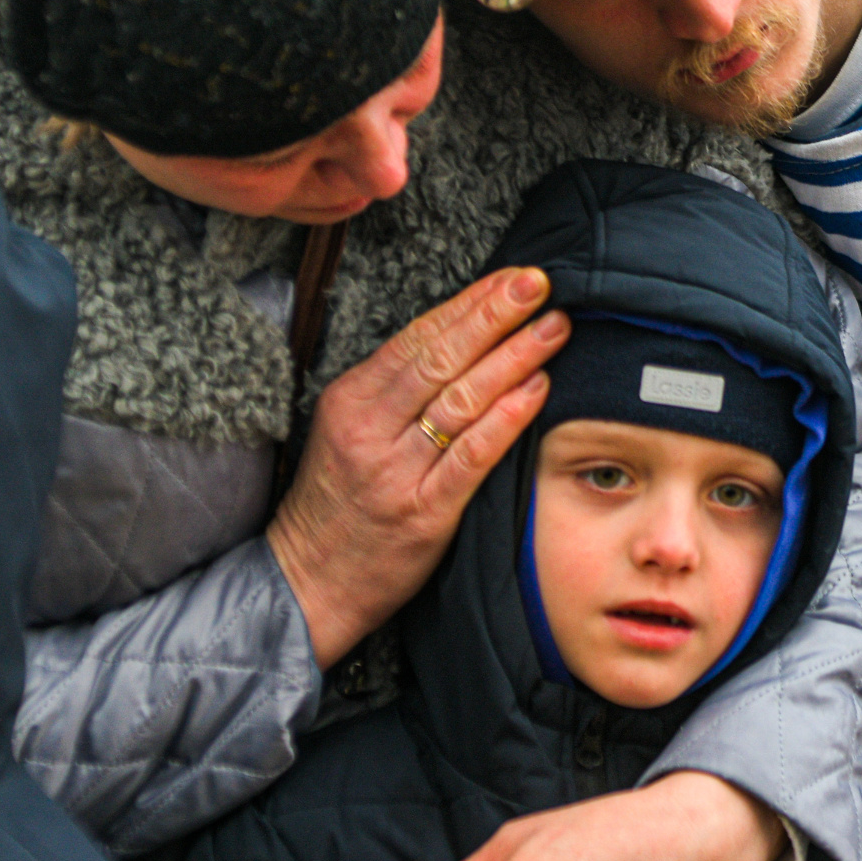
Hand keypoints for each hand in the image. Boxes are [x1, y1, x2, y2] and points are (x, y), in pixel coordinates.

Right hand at [266, 268, 565, 665]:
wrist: (308, 582)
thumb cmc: (336, 505)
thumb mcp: (346, 433)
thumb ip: (393, 393)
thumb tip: (461, 342)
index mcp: (350, 400)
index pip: (418, 337)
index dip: (469, 302)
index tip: (511, 278)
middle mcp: (370, 429)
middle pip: (442, 358)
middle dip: (495, 314)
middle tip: (538, 284)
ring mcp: (396, 471)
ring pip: (462, 400)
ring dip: (514, 357)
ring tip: (553, 329)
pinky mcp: (422, 512)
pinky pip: (470, 458)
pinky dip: (506, 420)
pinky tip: (537, 390)